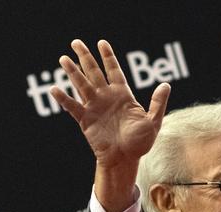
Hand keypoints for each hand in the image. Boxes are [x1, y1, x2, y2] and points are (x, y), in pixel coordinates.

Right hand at [50, 39, 170, 169]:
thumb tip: (166, 84)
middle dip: (85, 57)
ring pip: (82, 85)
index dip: (108, 57)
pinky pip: (73, 107)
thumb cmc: (140, 142)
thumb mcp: (153, 121)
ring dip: (73, 72)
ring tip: (63, 59)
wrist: (125, 159)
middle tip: (76, 42)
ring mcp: (95, 107)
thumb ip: (157, 103)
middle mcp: (106, 98)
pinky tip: (55, 89)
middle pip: (94, 72)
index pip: (114, 71)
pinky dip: (64, 98)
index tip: (101, 43)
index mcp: (123, 95)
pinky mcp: (85, 120)